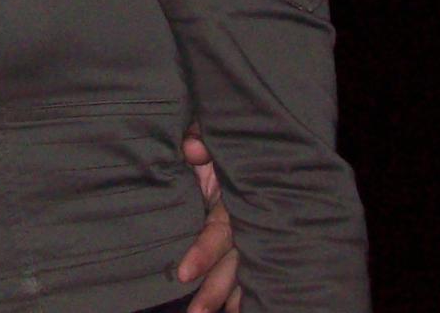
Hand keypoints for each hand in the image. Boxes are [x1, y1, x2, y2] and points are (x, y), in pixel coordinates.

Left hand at [174, 124, 240, 312]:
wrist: (257, 155)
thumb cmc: (226, 152)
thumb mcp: (216, 144)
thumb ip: (203, 143)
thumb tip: (192, 148)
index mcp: (235, 203)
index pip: (218, 233)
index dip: (203, 252)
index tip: (183, 273)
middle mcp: (247, 226)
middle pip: (233, 265)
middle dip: (215, 291)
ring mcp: (254, 238)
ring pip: (244, 275)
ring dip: (228, 299)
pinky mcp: (256, 247)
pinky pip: (253, 275)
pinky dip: (246, 296)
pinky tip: (237, 312)